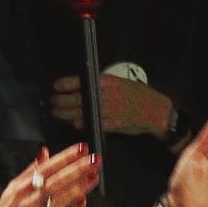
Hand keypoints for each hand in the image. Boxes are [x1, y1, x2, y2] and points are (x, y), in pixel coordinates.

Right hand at [0, 145, 100, 206]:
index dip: (65, 157)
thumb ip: (30, 172)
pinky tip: (83, 202)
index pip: (46, 168)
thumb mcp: (12, 190)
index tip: (81, 148)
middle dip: (77, 168)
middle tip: (95, 159)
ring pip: (60, 199)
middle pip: (55, 181)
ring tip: (94, 176)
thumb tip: (45, 152)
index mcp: (19, 188)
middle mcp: (27, 202)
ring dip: (79, 187)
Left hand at [52, 72, 174, 138]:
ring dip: (65, 113)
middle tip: (52, 101)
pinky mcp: (110, 125)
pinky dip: (79, 123)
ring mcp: (108, 112)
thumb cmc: (138, 94)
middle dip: (60, 101)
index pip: (80, 81)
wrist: (155, 111)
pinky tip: (73, 122)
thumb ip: (101, 84)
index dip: (65, 84)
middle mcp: (106, 96)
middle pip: (76, 99)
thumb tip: (81, 85)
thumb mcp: (120, 82)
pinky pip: (90, 124)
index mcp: (107, 82)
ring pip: (80, 113)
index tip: (56, 86)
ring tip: (57, 112)